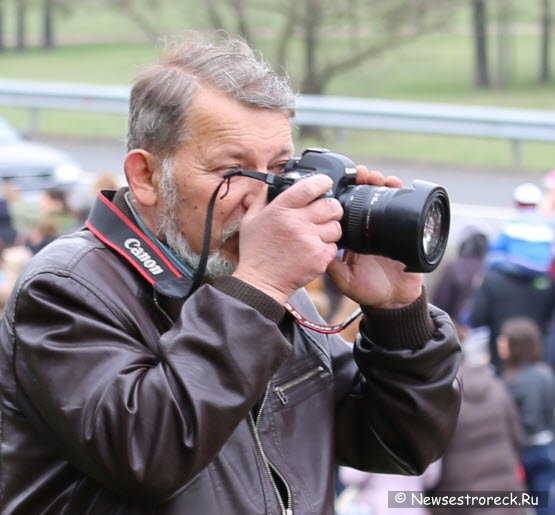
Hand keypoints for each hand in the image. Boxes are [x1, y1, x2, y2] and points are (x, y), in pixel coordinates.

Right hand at [233, 174, 343, 303]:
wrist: (260, 283)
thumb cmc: (255, 252)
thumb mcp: (250, 220)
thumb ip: (262, 198)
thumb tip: (271, 183)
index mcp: (280, 209)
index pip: (309, 187)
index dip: (322, 182)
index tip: (325, 183)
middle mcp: (296, 222)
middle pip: (330, 205)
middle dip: (332, 207)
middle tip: (326, 213)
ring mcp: (309, 240)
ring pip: (335, 227)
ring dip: (330, 229)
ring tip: (317, 235)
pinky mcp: (318, 257)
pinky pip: (334, 246)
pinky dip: (327, 248)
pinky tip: (314, 251)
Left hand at [326, 166, 423, 307]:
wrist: (396, 300)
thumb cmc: (368, 290)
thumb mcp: (345, 280)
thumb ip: (334, 266)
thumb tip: (322, 247)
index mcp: (352, 236)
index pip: (348, 208)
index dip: (346, 194)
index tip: (343, 182)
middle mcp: (368, 229)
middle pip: (366, 197)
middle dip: (365, 182)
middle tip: (363, 174)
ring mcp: (386, 228)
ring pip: (384, 198)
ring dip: (381, 184)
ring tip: (379, 177)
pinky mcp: (404, 231)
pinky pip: (404, 208)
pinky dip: (401, 194)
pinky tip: (397, 185)